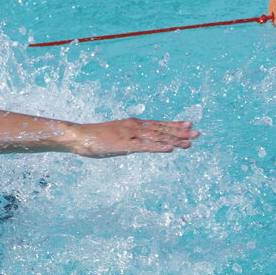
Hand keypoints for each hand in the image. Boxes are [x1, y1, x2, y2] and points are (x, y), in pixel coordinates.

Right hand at [71, 118, 198, 157]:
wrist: (78, 136)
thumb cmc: (93, 138)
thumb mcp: (112, 136)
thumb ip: (125, 138)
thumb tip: (132, 143)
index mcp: (132, 125)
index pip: (157, 124)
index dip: (173, 125)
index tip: (189, 125)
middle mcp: (134, 127)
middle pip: (161, 129)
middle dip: (180, 132)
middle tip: (197, 134)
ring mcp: (130, 136)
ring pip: (157, 137)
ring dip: (174, 140)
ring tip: (189, 143)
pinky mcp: (124, 145)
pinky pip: (145, 147)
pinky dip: (159, 147)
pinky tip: (170, 150)